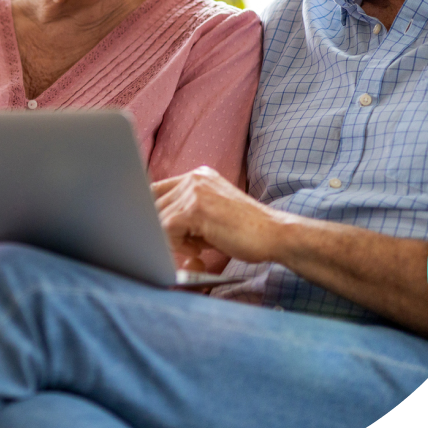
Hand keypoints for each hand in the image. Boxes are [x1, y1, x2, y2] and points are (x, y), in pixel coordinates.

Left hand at [152, 166, 283, 267]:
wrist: (275, 234)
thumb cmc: (245, 232)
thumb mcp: (211, 215)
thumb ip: (185, 213)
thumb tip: (153, 226)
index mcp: (198, 176)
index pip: (156, 190)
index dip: (152, 214)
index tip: (159, 233)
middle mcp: (195, 178)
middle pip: (153, 204)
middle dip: (162, 230)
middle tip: (188, 246)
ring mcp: (195, 191)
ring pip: (158, 217)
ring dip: (171, 239)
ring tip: (197, 248)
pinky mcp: (195, 208)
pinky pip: (166, 228)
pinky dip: (177, 245)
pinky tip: (199, 251)